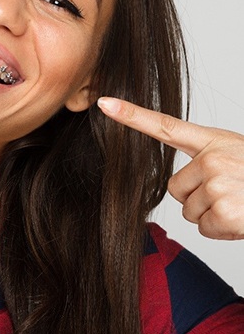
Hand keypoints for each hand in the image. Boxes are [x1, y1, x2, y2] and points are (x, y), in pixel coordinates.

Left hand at [98, 96, 243, 239]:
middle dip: (200, 198)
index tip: (104, 103)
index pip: (165, 126)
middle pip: (176, 189)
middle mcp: (212, 158)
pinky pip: (205, 228)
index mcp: (213, 141)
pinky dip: (224, 230)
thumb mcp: (236, 156)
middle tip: (233, 192)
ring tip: (242, 203)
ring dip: (213, 214)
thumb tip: (180, 187)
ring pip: (189, 211)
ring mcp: (218, 184)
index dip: (131, 116)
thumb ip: (207, 161)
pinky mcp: (226, 211)